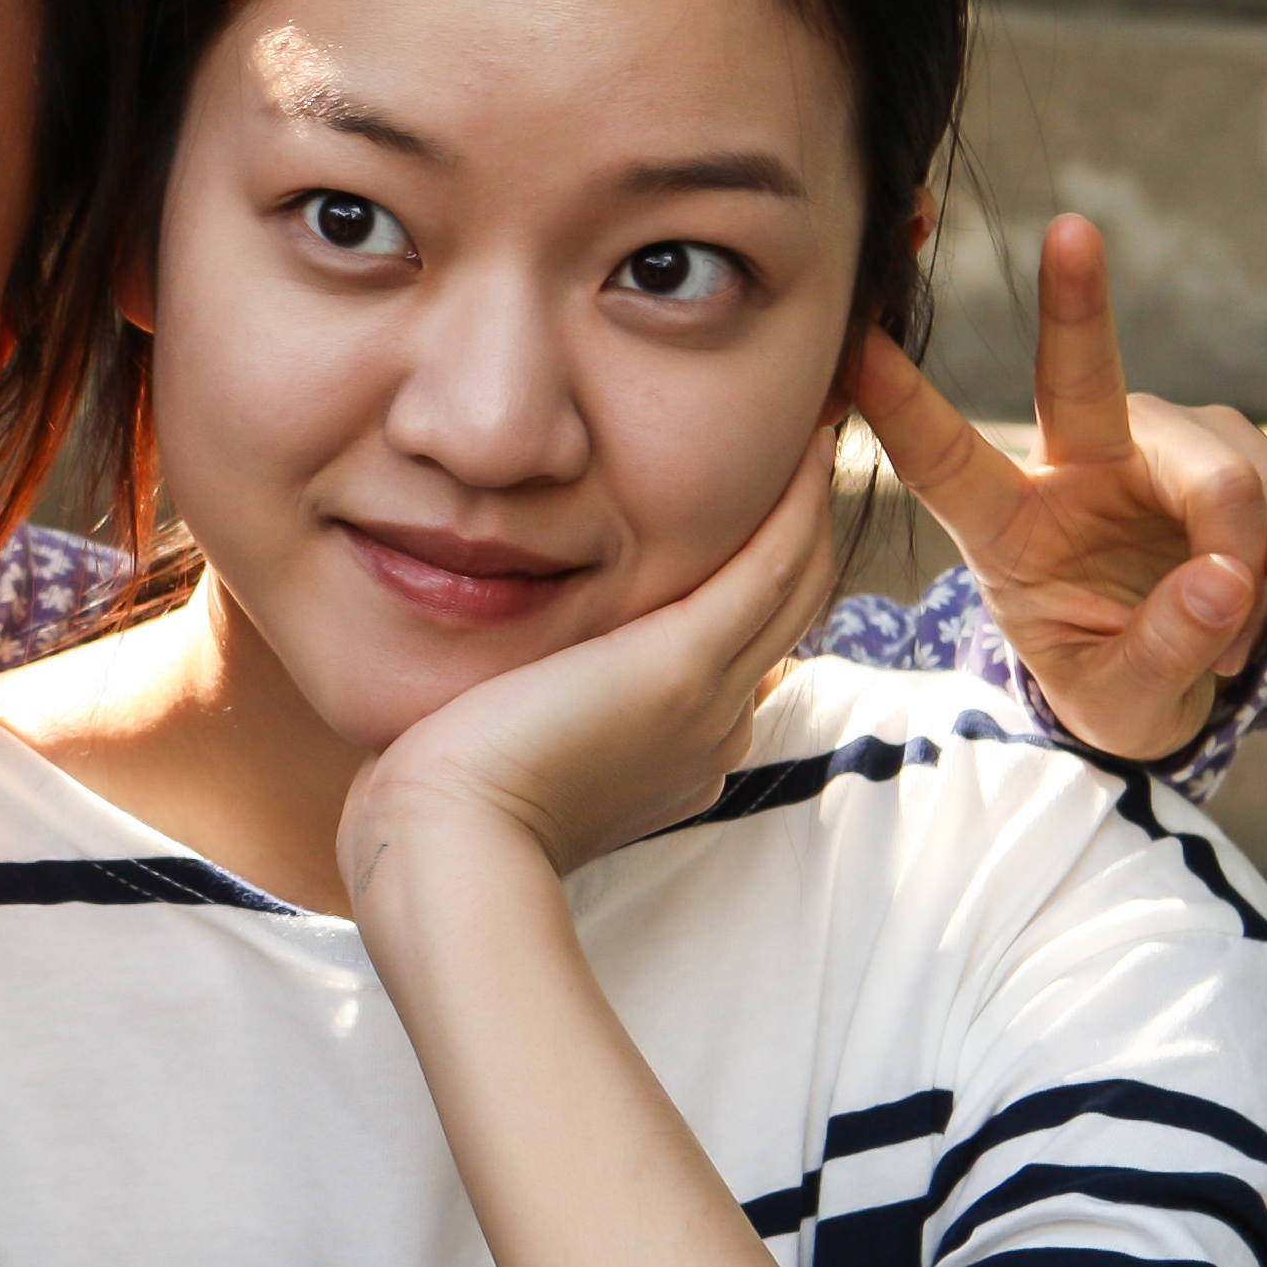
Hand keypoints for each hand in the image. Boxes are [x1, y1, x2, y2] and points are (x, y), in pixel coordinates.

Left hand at [336, 422, 842, 905]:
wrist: (447, 840)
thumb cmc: (443, 804)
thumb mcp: (508, 747)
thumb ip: (535, 706)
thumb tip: (512, 674)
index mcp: (678, 754)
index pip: (737, 651)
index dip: (754, 578)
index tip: (750, 507)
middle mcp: (713, 730)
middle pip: (784, 614)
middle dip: (800, 530)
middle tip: (812, 441)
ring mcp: (710, 702)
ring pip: (794, 586)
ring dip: (813, 505)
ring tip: (823, 425)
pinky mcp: (684, 666)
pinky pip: (771, 566)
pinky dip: (799, 505)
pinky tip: (809, 443)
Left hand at [850, 215, 1266, 764]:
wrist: (1175, 688)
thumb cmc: (1114, 682)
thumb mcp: (1120, 703)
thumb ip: (1162, 649)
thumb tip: (1225, 578)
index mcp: (1006, 527)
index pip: (943, 461)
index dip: (902, 406)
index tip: (857, 340)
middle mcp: (1075, 466)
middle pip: (1080, 377)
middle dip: (1074, 300)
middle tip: (1071, 231)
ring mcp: (1155, 451)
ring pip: (1217, 464)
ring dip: (1251, 552)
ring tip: (1244, 647)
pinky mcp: (1225, 453)